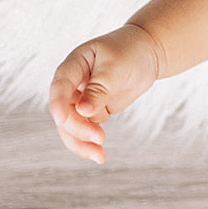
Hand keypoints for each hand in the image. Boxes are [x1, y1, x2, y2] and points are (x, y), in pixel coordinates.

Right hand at [48, 24, 162, 162]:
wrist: (147, 52)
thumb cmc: (130, 52)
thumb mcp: (116, 67)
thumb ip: (100, 89)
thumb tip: (83, 111)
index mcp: (73, 66)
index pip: (60, 87)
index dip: (59, 105)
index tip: (63, 120)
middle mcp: (72, 84)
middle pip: (64, 112)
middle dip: (77, 129)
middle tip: (100, 139)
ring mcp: (80, 99)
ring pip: (72, 125)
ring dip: (81, 142)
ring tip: (99, 156)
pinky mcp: (93, 110)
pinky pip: (86, 129)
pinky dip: (90, 142)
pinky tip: (99, 155)